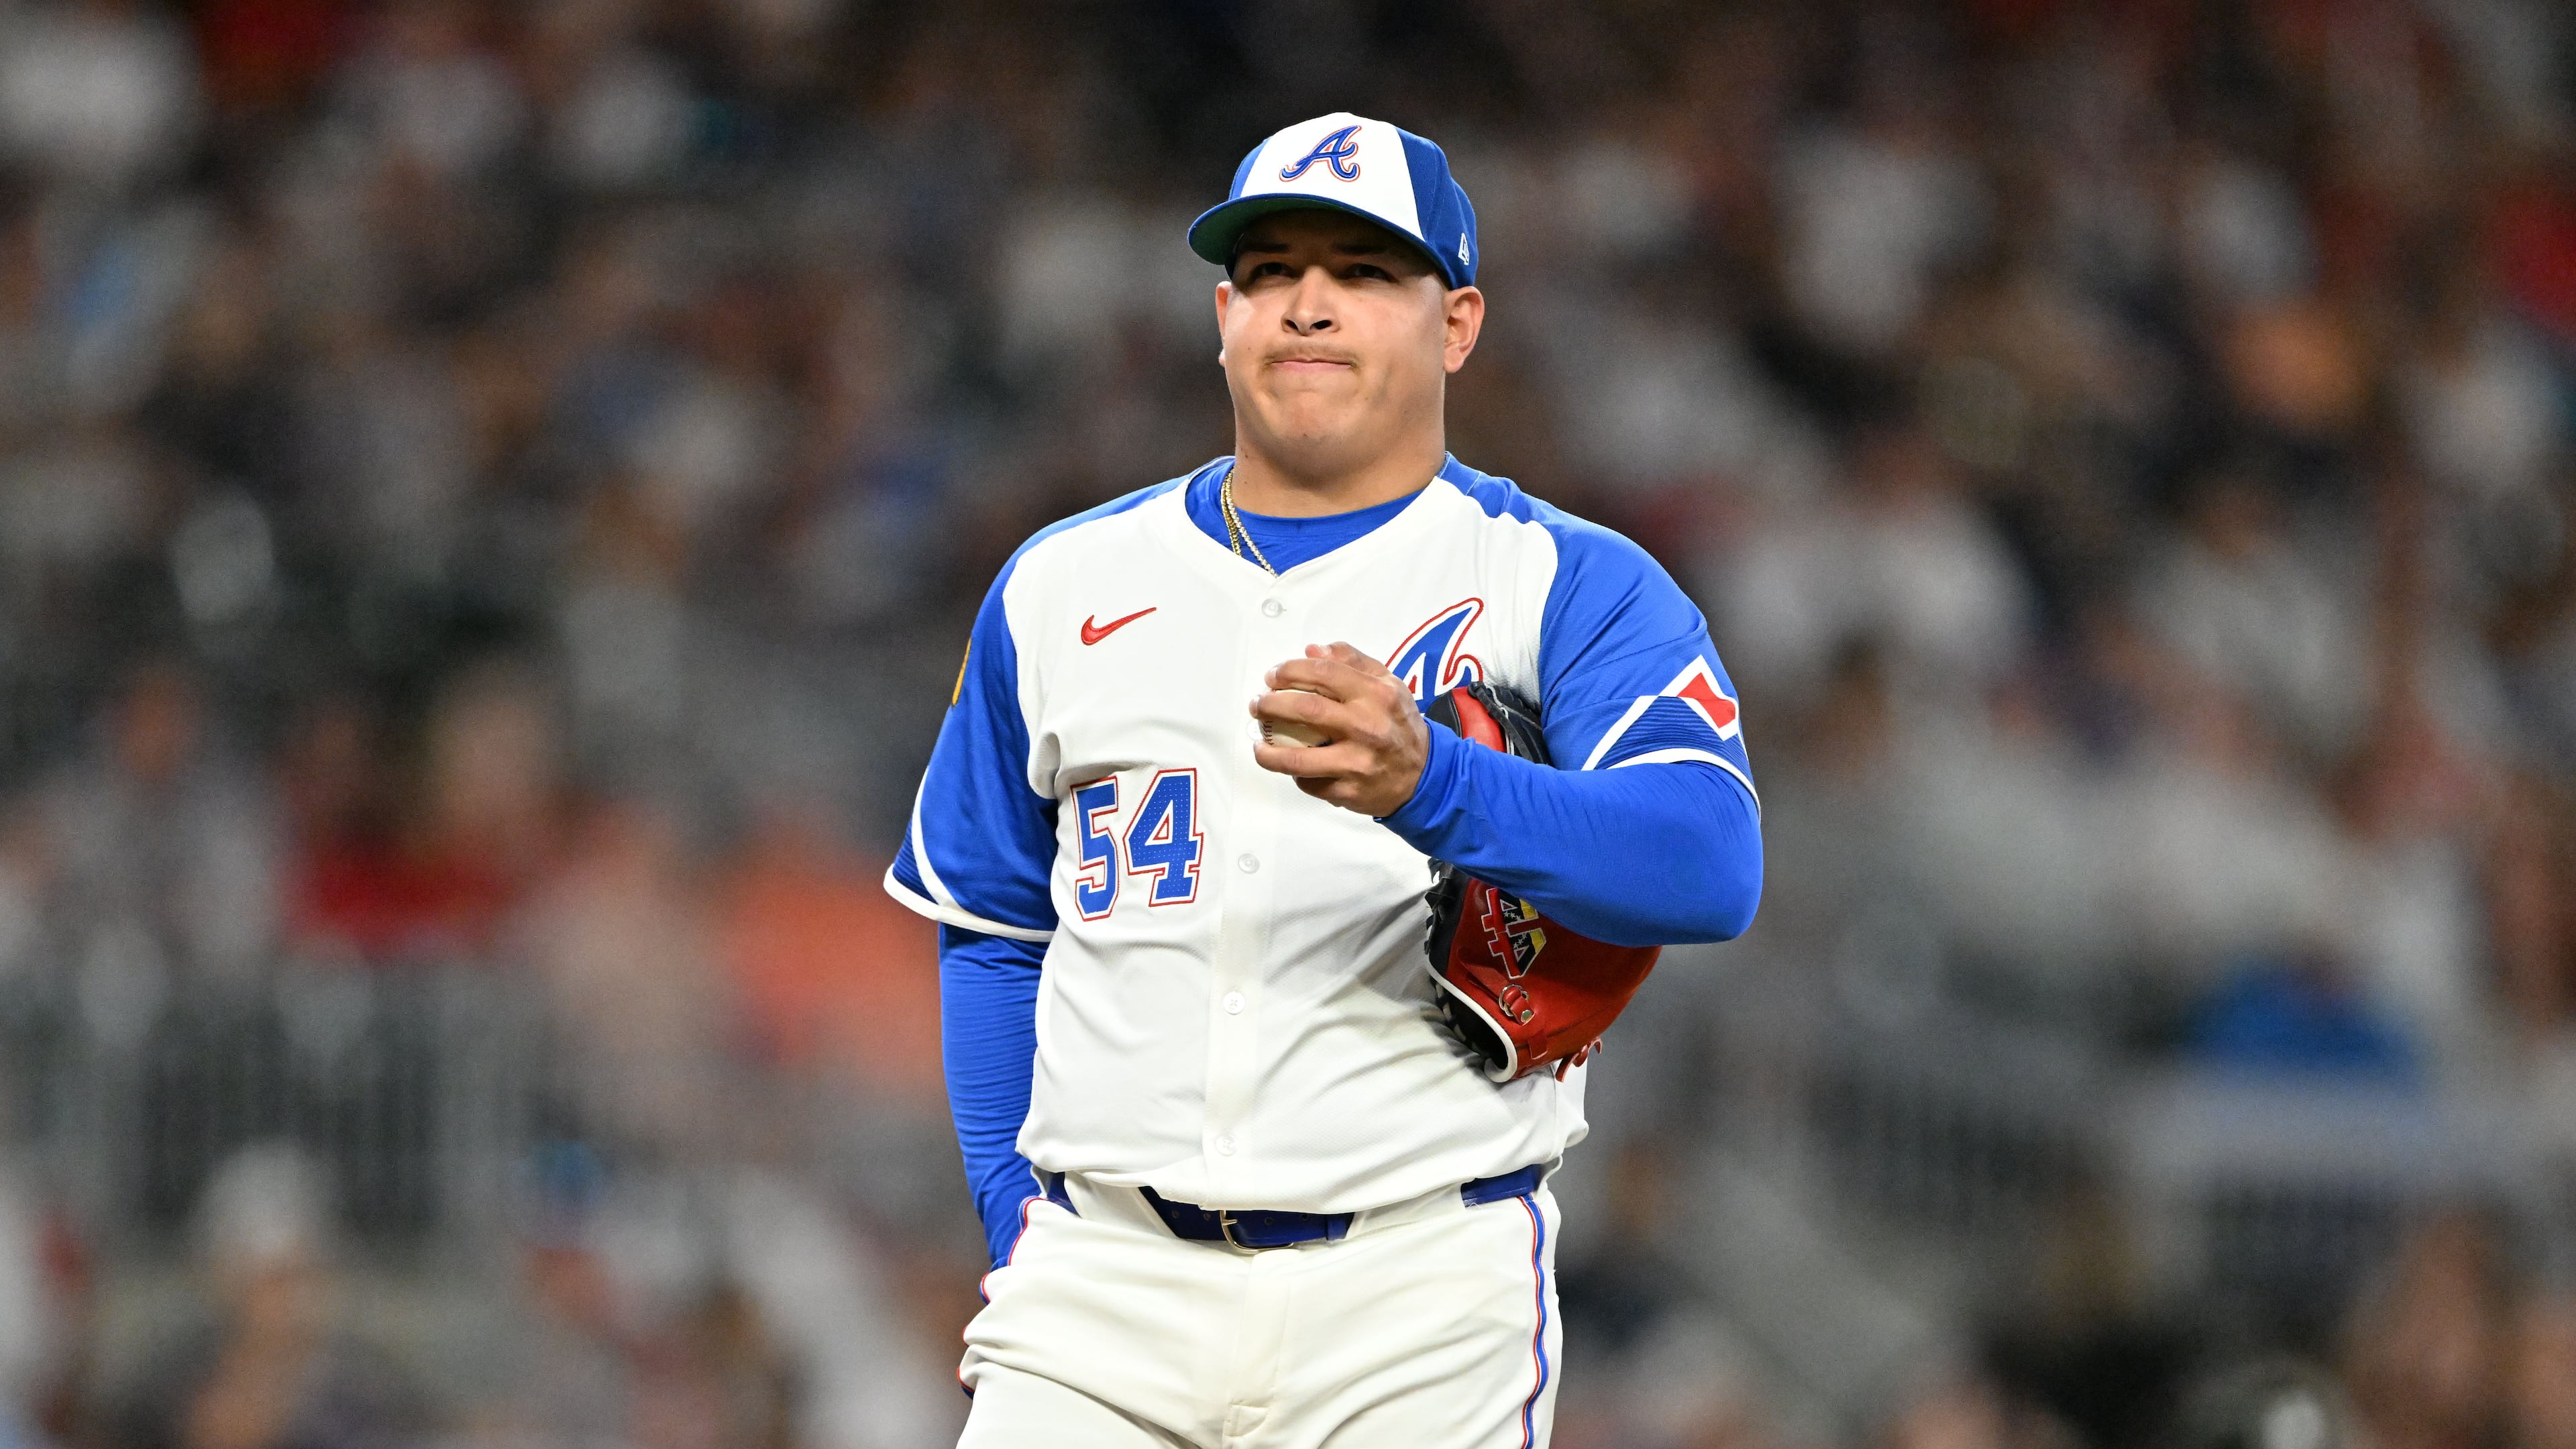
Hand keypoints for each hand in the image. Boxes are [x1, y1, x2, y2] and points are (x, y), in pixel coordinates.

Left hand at [1251, 643, 1431, 815]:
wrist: (1424, 775)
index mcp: (1377, 695)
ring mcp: (1358, 763)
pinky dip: (1295, 774)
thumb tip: (1311, 650)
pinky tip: (1291, 765)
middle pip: (1306, 710)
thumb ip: (1352, 662)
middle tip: (1258, 704)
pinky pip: (1309, 783)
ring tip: (1258, 744)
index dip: (1290, 671)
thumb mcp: (1388, 684)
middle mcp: (1368, 727)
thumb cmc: (1399, 724)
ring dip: (1268, 751)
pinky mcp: (1349, 792)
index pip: (1323, 672)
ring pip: (1298, 758)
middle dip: (1272, 704)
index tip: (1273, 676)